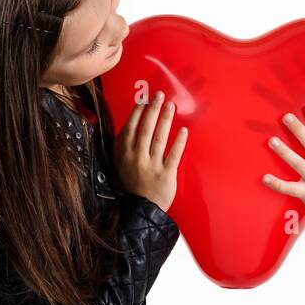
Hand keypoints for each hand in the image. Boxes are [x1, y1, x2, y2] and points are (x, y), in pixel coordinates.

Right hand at [115, 91, 187, 212]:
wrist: (139, 209)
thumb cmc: (131, 184)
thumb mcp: (120, 164)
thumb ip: (124, 146)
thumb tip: (130, 124)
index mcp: (124, 154)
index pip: (131, 128)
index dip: (138, 112)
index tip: (145, 99)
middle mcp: (137, 157)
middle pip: (146, 129)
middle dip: (153, 110)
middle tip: (159, 95)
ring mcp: (152, 166)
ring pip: (160, 138)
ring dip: (165, 120)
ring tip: (171, 106)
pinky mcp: (166, 174)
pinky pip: (174, 155)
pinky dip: (179, 142)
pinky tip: (183, 130)